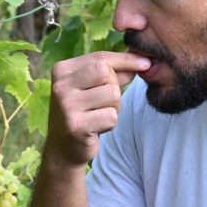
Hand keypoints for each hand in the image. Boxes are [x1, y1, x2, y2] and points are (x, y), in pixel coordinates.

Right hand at [46, 51, 150, 167]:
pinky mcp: (75, 126)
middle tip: (105, 102)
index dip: (126, 60)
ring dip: (114, 107)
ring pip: (112, 94)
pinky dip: (110, 123)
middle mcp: (60, 85)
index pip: (100, 58)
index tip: (146, 63)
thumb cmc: (83, 112)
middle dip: (115, 87)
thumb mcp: (94, 88)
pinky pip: (111, 116)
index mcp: (62, 70)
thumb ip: (115, 74)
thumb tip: (143, 61)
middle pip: (105, 72)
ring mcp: (66, 106)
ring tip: (99, 115)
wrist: (63, 148)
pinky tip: (96, 128)